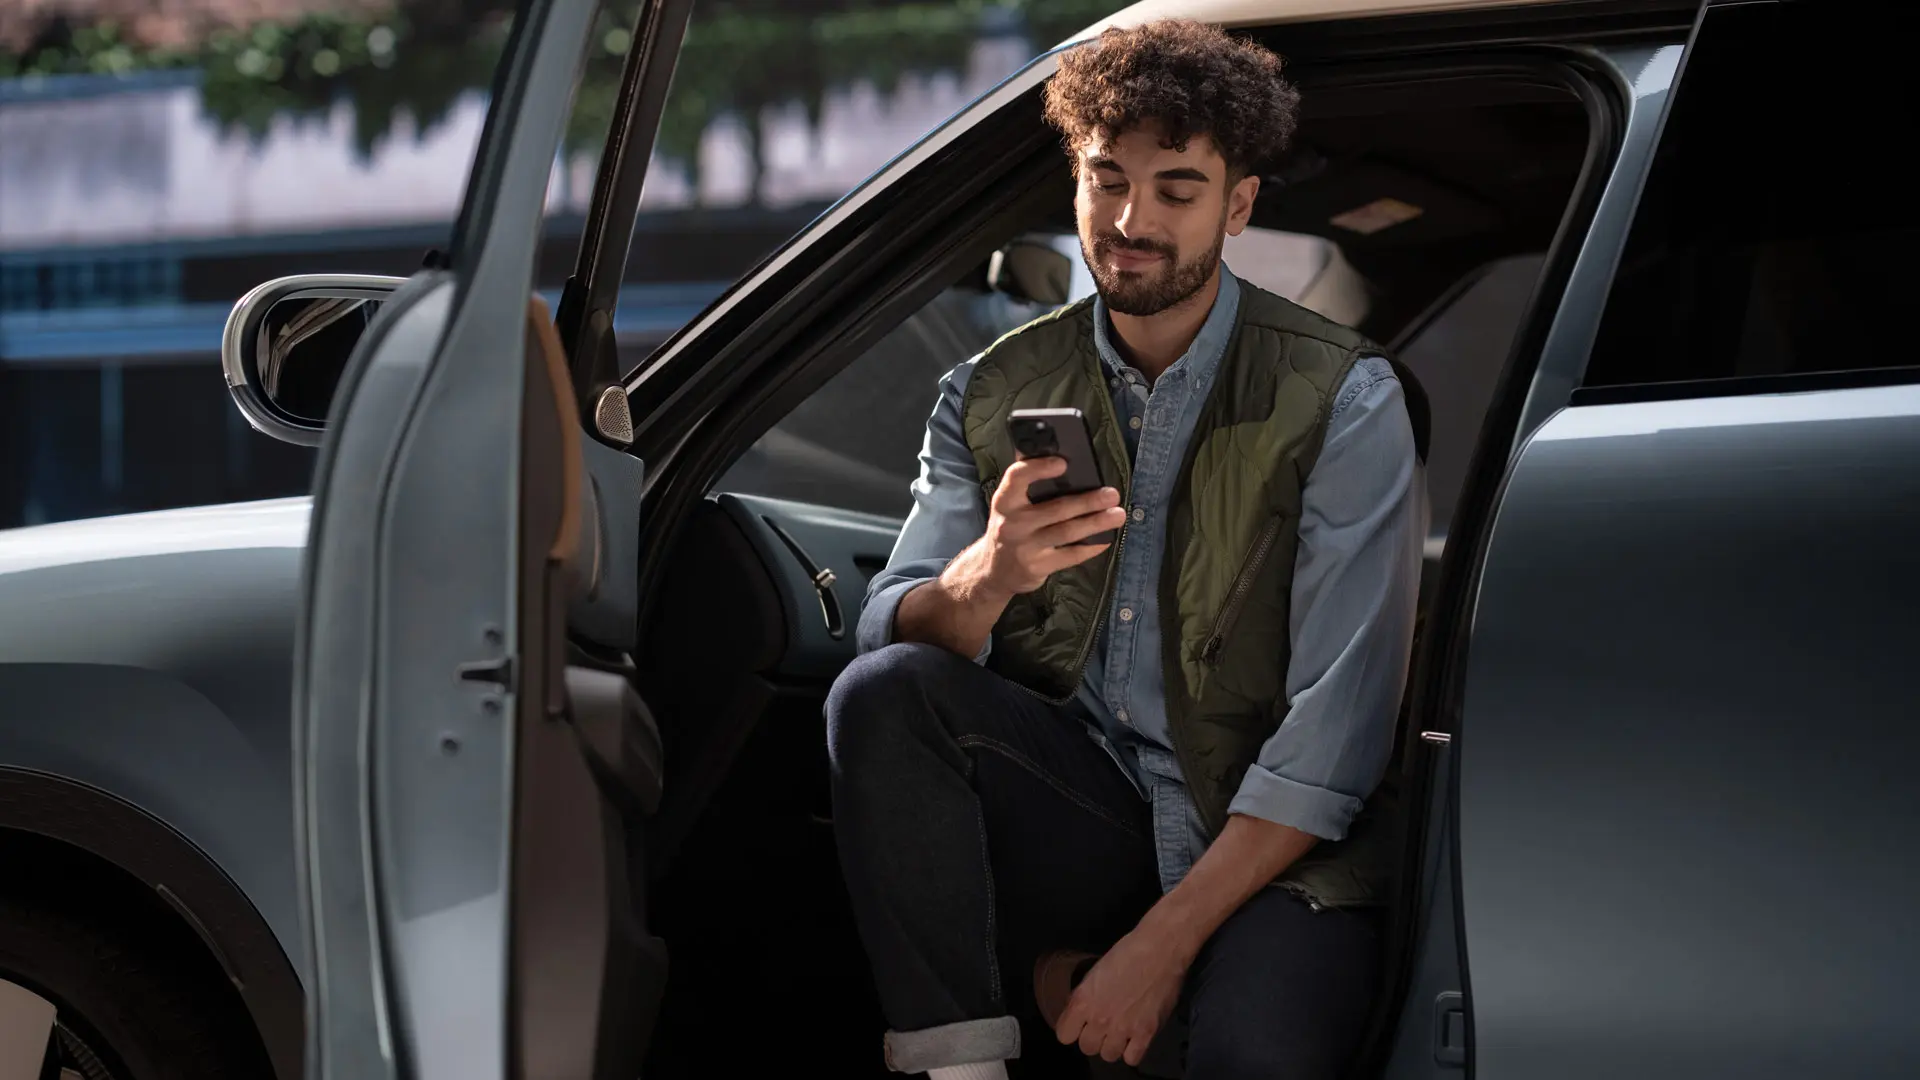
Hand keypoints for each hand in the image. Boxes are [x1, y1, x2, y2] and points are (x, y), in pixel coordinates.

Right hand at [974, 457, 1125, 597]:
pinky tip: (1106, 538)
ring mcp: (1025, 547)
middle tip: (1112, 494)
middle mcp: (1012, 524)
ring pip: (1067, 532)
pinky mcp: (1037, 567)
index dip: (1039, 468)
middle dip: (1088, 501)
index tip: (1063, 463)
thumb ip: (1026, 481)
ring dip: (1096, 522)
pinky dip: (1091, 547)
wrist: (995, 571)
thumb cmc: (1010, 527)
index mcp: (1005, 500)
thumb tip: (1048, 446)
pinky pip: (1070, 555)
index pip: (1017, 478)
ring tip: (1118, 515)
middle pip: (1056, 509)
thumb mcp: (1009, 504)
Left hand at [1053, 923, 1191, 1065]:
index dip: (1072, 1029)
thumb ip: (1085, 998)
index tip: (1080, 1024)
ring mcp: (1123, 1028)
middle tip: (1104, 1025)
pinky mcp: (1146, 1033)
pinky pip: (1132, 1059)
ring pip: (1108, 1056)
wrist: (1160, 949)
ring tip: (1121, 1031)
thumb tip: (1080, 1014)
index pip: (1064, 1036)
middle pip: (1086, 1048)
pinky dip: (1133, 1051)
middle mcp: (1099, 1019)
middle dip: (1094, 1037)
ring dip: (1113, 1045)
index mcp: (1083, 1000)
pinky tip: (1136, 1038)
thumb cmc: (1127, 953)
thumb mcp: (1094, 973)